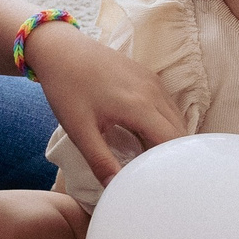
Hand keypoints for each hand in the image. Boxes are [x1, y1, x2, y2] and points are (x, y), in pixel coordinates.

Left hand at [24, 23, 186, 182]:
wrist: (59, 48)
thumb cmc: (66, 88)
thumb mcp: (79, 130)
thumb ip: (100, 161)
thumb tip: (115, 189)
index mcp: (140, 107)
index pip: (171, 142)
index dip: (172, 165)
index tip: (166, 183)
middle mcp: (154, 92)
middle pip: (179, 131)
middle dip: (174, 156)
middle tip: (162, 179)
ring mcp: (153, 81)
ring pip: (176, 118)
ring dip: (170, 140)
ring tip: (155, 162)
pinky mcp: (148, 76)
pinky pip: (167, 105)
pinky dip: (165, 124)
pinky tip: (148, 138)